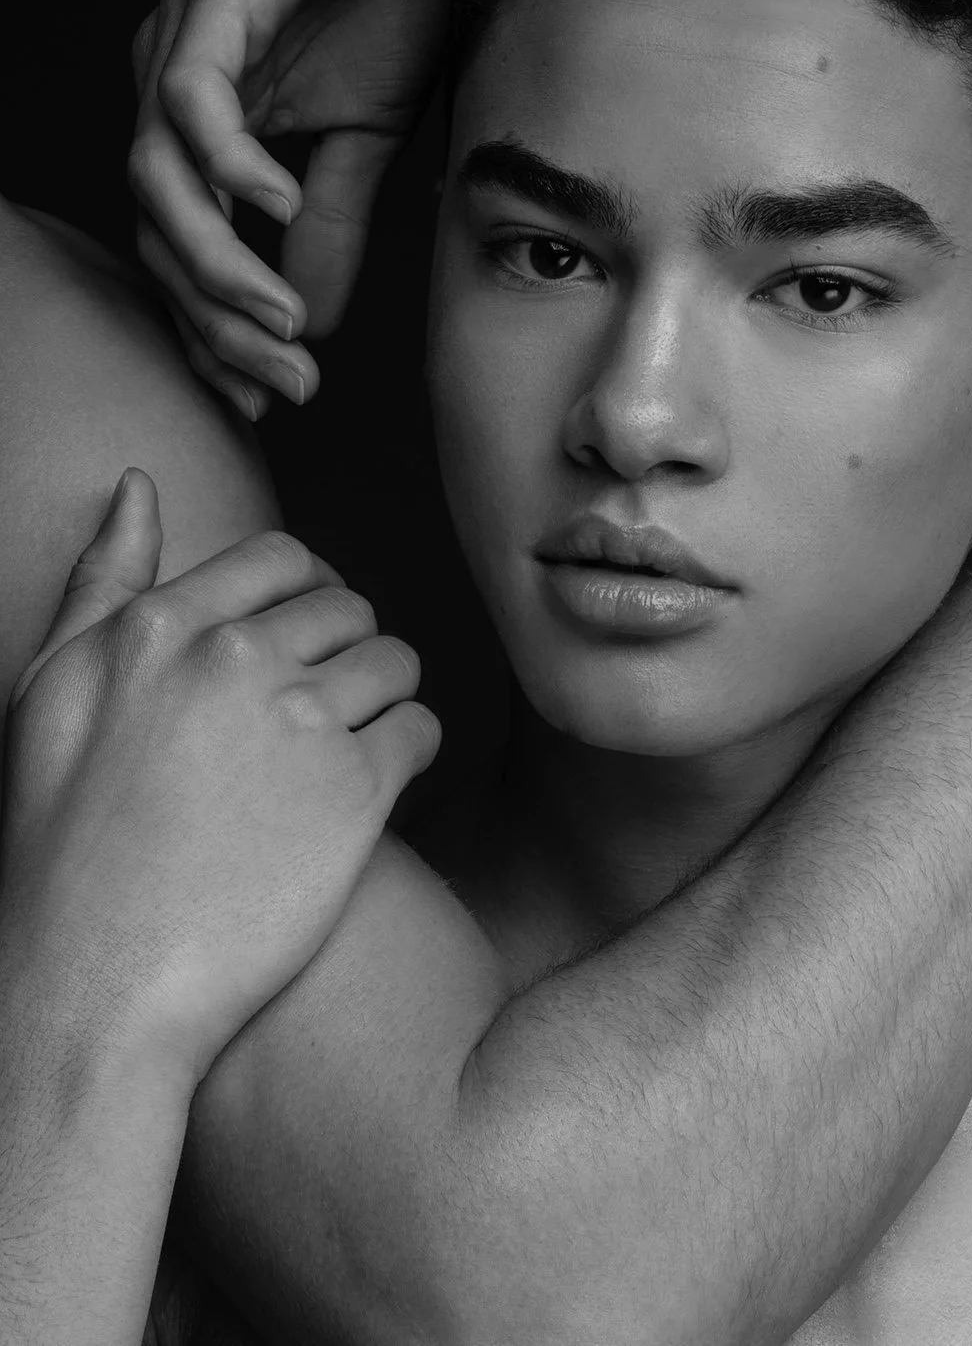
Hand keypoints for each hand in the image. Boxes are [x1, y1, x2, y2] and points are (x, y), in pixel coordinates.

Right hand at [1, 470, 439, 1078]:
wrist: (95, 986)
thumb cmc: (60, 844)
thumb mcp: (50, 688)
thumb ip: (104, 578)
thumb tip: (140, 483)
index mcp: (164, 625)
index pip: (281, 559)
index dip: (302, 596)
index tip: (300, 639)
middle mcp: (237, 657)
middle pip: (346, 607)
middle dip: (344, 646)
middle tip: (322, 706)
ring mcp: (303, 720)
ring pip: (394, 659)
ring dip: (382, 694)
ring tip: (349, 746)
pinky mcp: (359, 790)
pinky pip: (423, 728)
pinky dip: (410, 750)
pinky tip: (373, 787)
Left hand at [128, 0, 566, 419]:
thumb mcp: (370, 143)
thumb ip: (329, 227)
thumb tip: (307, 321)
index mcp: (208, 118)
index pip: (184, 248)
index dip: (217, 332)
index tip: (273, 399)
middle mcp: (176, 77)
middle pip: (158, 229)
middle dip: (215, 323)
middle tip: (283, 382)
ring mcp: (189, 29)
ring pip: (158, 176)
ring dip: (216, 264)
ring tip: (282, 322)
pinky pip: (193, 95)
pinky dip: (228, 161)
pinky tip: (276, 205)